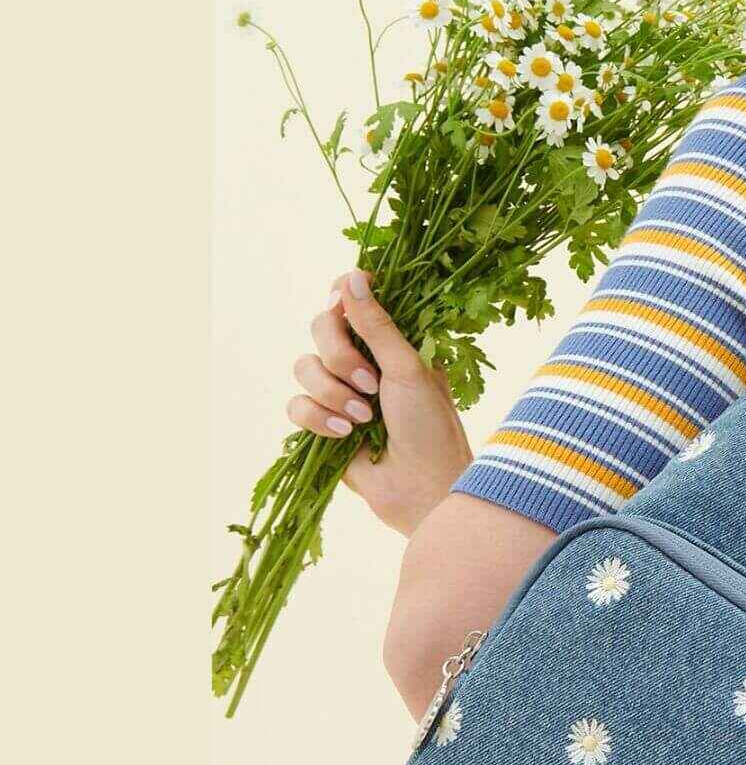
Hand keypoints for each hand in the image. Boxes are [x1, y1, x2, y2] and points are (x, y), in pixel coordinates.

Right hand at [287, 268, 473, 537]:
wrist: (423, 489)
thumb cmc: (431, 428)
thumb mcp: (409, 368)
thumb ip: (376, 324)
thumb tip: (352, 275)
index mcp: (390, 342)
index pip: (351, 300)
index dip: (342, 297)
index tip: (342, 303)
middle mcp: (363, 361)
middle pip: (320, 327)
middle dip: (339, 354)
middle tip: (371, 384)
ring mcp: (341, 392)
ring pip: (303, 366)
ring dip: (332, 392)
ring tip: (364, 419)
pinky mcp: (324, 424)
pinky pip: (297, 405)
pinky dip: (318, 418)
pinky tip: (346, 435)